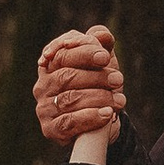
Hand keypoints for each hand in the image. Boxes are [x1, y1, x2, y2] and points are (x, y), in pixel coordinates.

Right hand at [35, 24, 124, 152]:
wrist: (102, 122)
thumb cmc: (99, 87)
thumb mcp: (102, 64)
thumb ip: (101, 45)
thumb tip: (102, 35)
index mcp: (51, 65)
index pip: (62, 54)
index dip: (83, 53)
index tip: (105, 57)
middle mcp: (43, 85)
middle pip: (66, 76)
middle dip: (95, 77)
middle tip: (118, 79)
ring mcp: (44, 108)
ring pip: (70, 99)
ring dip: (98, 97)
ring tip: (120, 100)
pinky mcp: (50, 129)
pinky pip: (69, 122)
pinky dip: (90, 117)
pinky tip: (107, 114)